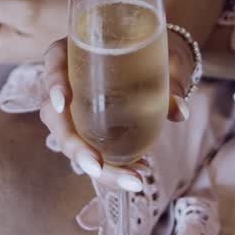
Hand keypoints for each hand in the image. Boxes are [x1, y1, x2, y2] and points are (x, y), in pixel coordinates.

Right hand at [37, 32, 194, 191]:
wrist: (159, 63)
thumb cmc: (154, 54)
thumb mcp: (163, 62)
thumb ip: (170, 82)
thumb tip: (179, 111)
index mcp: (75, 53)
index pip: (55, 63)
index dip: (54, 83)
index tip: (65, 102)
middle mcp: (67, 83)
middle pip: (57, 116)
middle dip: (75, 146)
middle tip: (97, 166)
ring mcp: (74, 110)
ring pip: (72, 142)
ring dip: (96, 166)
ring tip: (131, 180)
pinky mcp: (88, 130)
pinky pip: (91, 151)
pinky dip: (112, 169)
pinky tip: (136, 177)